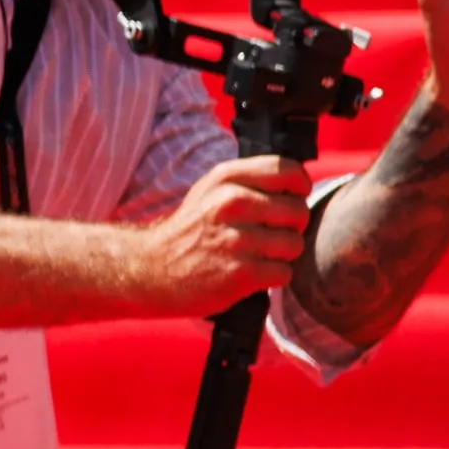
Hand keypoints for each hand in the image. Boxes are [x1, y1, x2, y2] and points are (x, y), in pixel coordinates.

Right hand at [135, 155, 309, 316]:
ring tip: (258, 255)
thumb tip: (300, 182)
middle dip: (291, 227)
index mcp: (226, 178)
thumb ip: (252, 181)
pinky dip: (273, 277)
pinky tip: (252, 274)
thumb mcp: (212, 190)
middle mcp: (230, 203)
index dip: (299, 187)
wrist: (148, 271)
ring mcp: (234, 239)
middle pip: (298, 211)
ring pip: (294, 244)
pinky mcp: (238, 273)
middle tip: (269, 235)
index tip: (292, 199)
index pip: (287, 170)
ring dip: (283, 255)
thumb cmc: (191, 230)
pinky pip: (284, 273)